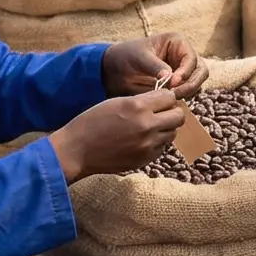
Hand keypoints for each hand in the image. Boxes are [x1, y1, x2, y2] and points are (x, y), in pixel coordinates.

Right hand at [51, 88, 185, 179]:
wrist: (77, 150)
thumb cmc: (92, 122)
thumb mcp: (116, 102)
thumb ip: (141, 101)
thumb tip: (164, 100)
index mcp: (138, 106)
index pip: (169, 97)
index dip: (165, 97)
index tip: (159, 100)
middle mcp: (147, 125)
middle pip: (179, 116)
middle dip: (171, 112)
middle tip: (160, 113)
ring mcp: (148, 144)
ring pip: (173, 133)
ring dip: (165, 128)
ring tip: (150, 127)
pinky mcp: (145, 159)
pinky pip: (162, 147)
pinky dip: (157, 143)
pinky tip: (142, 140)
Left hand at [102, 35, 204, 97]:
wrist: (115, 69)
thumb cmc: (127, 55)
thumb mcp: (139, 57)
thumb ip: (155, 66)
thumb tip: (170, 78)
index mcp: (177, 43)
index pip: (191, 58)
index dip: (185, 71)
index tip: (173, 82)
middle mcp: (184, 57)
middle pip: (201, 72)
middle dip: (191, 84)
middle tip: (175, 94)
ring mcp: (183, 72)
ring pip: (197, 84)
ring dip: (187, 93)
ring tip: (170, 98)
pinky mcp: (178, 86)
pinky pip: (187, 94)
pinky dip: (182, 99)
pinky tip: (168, 102)